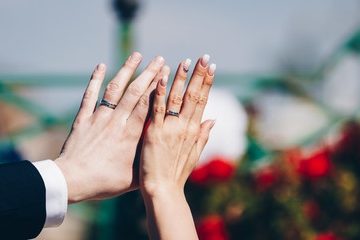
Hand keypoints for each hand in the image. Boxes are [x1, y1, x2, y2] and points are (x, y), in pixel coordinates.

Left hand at [55, 52, 168, 203]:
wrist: (72, 181)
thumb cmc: (105, 182)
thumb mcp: (134, 178)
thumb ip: (150, 164)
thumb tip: (167, 155)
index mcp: (131, 134)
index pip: (147, 104)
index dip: (158, 86)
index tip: (167, 73)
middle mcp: (116, 121)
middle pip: (135, 91)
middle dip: (149, 73)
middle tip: (160, 59)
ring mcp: (99, 117)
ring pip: (114, 89)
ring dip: (126, 70)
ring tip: (137, 55)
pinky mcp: (83, 119)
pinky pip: (90, 95)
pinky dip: (95, 79)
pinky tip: (101, 65)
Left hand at [139, 55, 215, 239]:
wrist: (163, 191)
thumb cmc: (177, 174)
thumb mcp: (194, 155)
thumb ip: (203, 135)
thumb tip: (213, 119)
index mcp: (194, 130)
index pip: (202, 100)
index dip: (207, 83)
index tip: (211, 67)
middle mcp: (184, 127)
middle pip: (193, 95)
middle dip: (198, 75)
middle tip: (203, 57)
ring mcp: (169, 128)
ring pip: (176, 98)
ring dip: (180, 78)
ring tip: (183, 61)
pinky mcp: (152, 132)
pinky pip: (156, 108)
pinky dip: (159, 92)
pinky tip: (160, 76)